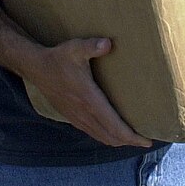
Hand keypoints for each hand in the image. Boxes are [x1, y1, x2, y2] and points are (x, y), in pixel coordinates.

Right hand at [28, 37, 152, 148]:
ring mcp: (77, 117)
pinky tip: (111, 131)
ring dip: (117, 141)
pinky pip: (92, 133)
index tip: (147, 140)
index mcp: (89, 100)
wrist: (37, 68)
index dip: (132, 137)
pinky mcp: (71, 116)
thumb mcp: (76, 48)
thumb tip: (108, 43)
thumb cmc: (59, 58)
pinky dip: (105, 136)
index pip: (114, 126)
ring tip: (132, 138)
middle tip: (145, 140)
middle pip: (111, 137)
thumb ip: (93, 46)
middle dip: (129, 142)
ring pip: (101, 137)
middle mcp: (84, 113)